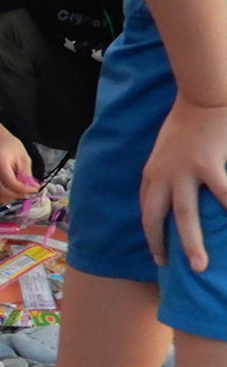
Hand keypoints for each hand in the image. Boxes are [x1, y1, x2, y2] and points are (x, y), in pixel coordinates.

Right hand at [0, 125, 38, 204]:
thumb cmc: (8, 144)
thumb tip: (31, 189)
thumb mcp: (22, 156)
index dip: (24, 189)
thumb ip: (26, 174)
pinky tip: (12, 188)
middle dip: (18, 195)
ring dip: (11, 196)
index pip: (11, 184)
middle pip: (2, 193)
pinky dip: (5, 195)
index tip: (34, 188)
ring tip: (20, 188)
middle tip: (28, 189)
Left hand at [141, 99, 226, 271]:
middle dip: (162, 245)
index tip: (158, 255)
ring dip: (192, 243)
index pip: (147, 211)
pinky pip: (222, 196)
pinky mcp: (207, 165)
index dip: (151, 234)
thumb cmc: (187, 124)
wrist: (202, 97)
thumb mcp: (166, 152)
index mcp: (152, 174)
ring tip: (200, 266)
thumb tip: (176, 197)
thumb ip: (168, 175)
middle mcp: (162, 176)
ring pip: (185, 216)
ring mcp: (184, 172)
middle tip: (170, 269)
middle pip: (157, 218)